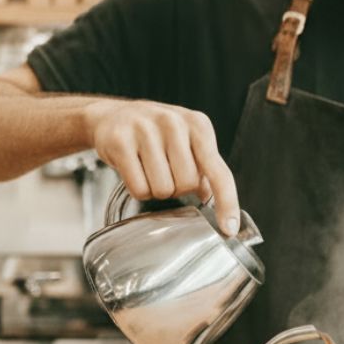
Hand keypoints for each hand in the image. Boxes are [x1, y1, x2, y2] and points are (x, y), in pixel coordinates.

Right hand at [87, 98, 240, 234]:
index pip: (219, 171)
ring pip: (163, 189)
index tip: (229, 228)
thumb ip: (204, 168)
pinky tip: (134, 171)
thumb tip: (211, 198)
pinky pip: (139, 189)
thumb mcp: (187, 142)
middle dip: (177, 188)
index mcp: (198, 125)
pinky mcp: (120, 141)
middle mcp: (174, 122)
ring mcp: (145, 129)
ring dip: (156, 190)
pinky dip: (138, 190)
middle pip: (187, 184)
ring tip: (148, 170)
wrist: (113, 116)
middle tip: (165, 171)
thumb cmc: (156, 134)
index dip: (227, 202)